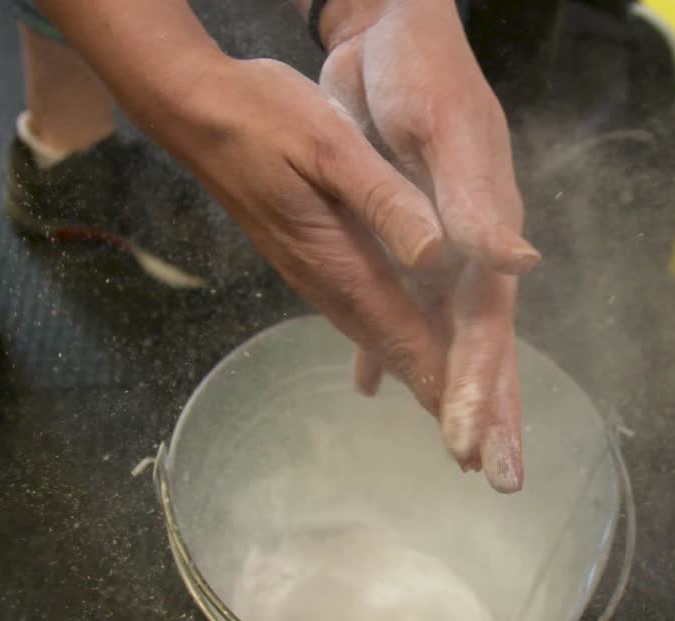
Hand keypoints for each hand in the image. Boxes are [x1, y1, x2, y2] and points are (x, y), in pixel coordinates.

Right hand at [155, 52, 530, 491]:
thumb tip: (437, 253)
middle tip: (478, 455)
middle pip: (395, 352)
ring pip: (379, 337)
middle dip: (438, 398)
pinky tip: (401, 350)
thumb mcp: (331, 146)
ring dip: (417, 372)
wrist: (196, 112)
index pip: (407, 339)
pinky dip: (393, 338)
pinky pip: (362, 312)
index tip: (476, 441)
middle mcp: (330, 282)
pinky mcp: (310, 258)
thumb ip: (386, 200)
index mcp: (343, 262)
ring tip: (452, 409)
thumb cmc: (264, 118)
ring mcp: (316, 274)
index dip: (445, 388)